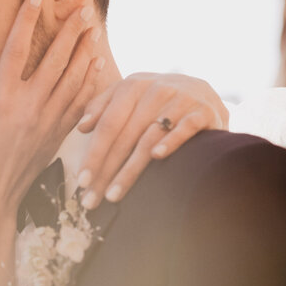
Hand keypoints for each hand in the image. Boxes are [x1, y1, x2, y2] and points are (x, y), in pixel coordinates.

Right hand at [0, 0, 101, 219]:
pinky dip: (89, 84)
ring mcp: (46, 123)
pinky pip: (79, 105)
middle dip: (70, 32)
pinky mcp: (55, 137)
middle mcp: (28, 107)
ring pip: (73, 80)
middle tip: (81, 9)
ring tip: (93, 30)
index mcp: (0, 100)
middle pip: (56, 60)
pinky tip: (95, 68)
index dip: (27, 20)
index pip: (17, 49)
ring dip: (85, 53)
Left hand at [73, 72, 228, 207]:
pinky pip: (184, 128)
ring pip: (149, 138)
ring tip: (114, 195)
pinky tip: (157, 157)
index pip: (108, 125)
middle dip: (106, 170)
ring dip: (130, 169)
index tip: (81, 181)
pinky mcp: (203, 110)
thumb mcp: (130, 95)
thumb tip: (82, 127)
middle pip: (125, 136)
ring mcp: (180, 99)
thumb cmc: (157, 100)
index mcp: (132, 86)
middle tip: (92, 199)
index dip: (93, 153)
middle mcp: (155, 89)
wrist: (203, 91)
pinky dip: (171, 141)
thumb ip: (103, 107)